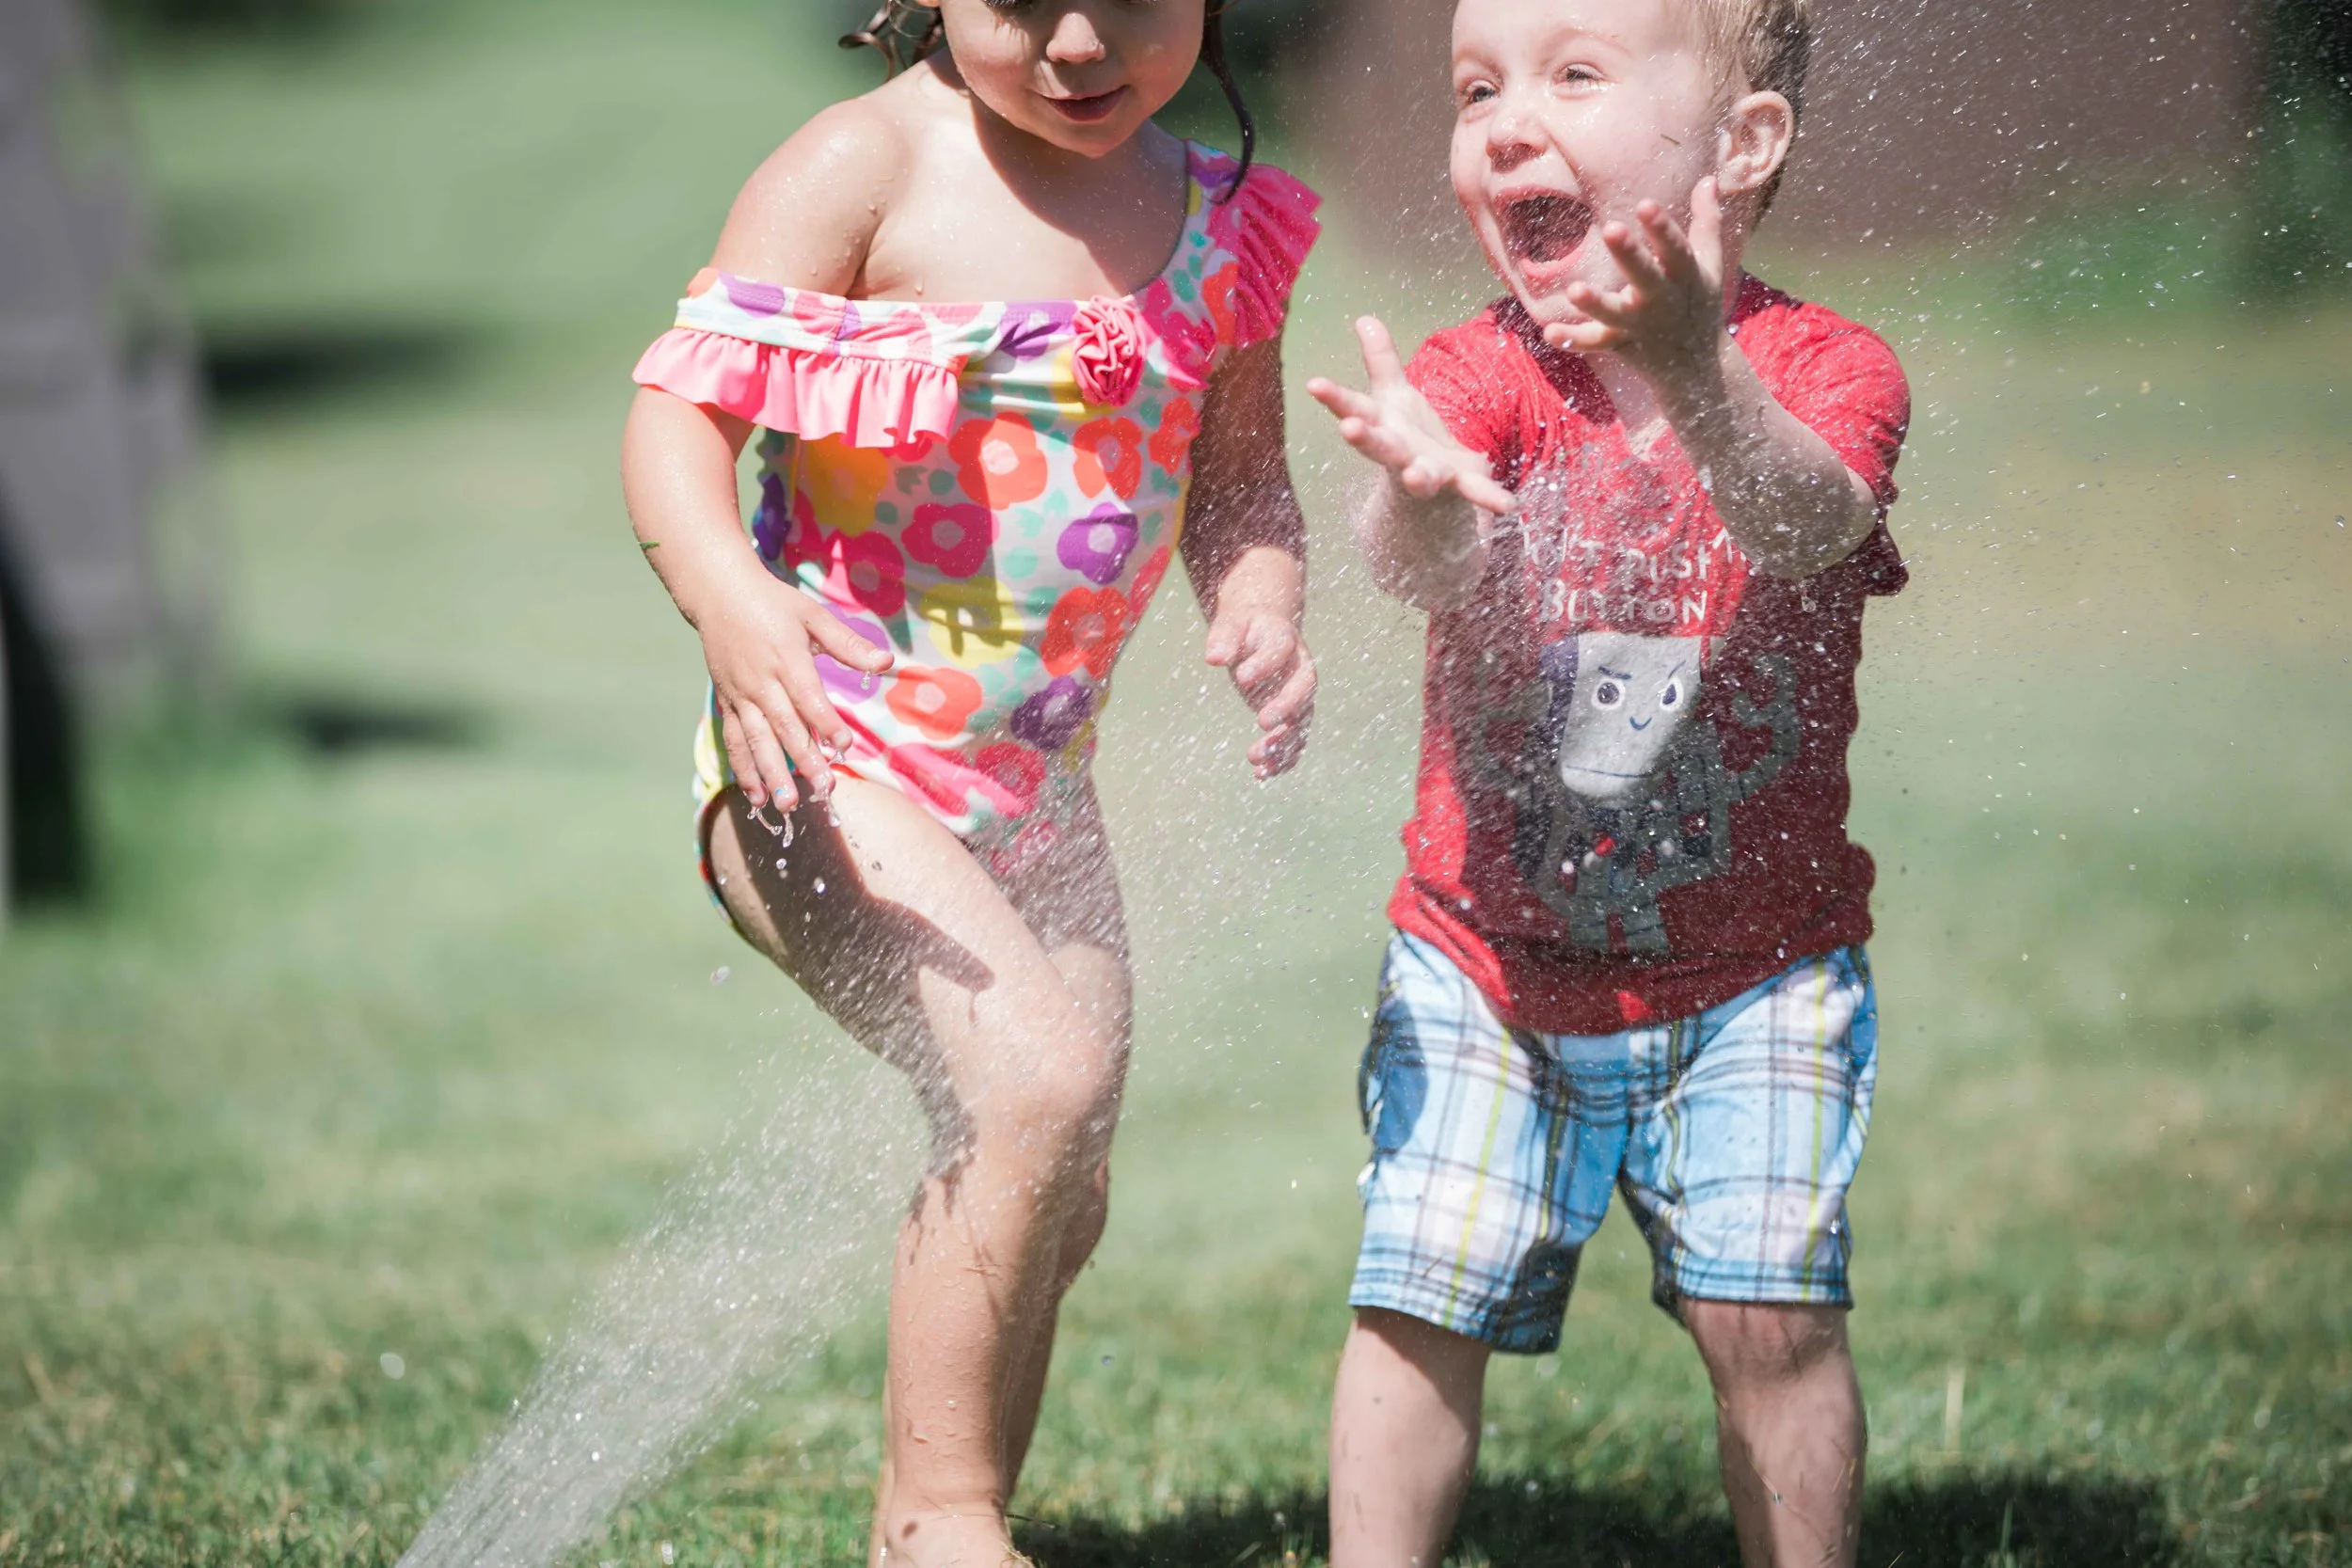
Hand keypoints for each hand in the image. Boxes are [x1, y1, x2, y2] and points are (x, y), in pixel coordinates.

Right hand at [701, 579, 892, 810]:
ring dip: (771, 774)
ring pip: (757, 740)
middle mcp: (761, 681)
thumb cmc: (773, 604)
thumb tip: (886, 661)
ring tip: (787, 804)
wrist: (719, 595)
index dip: (826, 722)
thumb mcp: (813, 615)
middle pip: (784, 726)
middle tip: (823, 788)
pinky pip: (735, 740)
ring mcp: (741, 695)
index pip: (808, 696)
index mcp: (786, 658)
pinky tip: (756, 796)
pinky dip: (744, 769)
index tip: (845, 746)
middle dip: (804, 759)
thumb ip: (847, 644)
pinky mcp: (727, 703)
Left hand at [1205, 608, 1315, 779]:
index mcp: (1286, 641)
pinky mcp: (1291, 715)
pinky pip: (1294, 739)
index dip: (1264, 665)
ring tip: (1256, 759)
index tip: (1242, 678)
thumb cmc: (1246, 626)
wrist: (1264, 630)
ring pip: (1300, 721)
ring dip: (1282, 742)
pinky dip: (1282, 757)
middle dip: (1285, 709)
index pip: (1280, 652)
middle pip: (1302, 691)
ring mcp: (1299, 695)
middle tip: (1262, 722)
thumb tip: (1214, 658)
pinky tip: (1262, 773)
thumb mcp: (1232, 624)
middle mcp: (1300, 670)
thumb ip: (1224, 638)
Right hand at [1307, 316, 1517, 516]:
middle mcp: (1399, 453)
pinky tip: (1508, 504)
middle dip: (1364, 438)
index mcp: (1382, 427)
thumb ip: (1381, 360)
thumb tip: (1364, 318)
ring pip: (1420, 477)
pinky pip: (1476, 492)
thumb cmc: (1408, 434)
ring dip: (1418, 477)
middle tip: (1348, 429)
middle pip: (1379, 446)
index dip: (1334, 398)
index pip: (1354, 408)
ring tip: (1416, 475)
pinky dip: (1490, 498)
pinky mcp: (1460, 485)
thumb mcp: (1393, 395)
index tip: (1314, 384)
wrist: (1434, 485)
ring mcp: (1428, 472)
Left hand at [1544, 176, 1729, 384]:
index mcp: (1684, 276)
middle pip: (1645, 277)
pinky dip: (1572, 340)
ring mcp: (1638, 325)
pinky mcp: (1619, 343)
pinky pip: (1593, 342)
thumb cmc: (1697, 302)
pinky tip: (1549, 332)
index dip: (1661, 228)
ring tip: (1573, 289)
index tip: (1645, 205)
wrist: (1697, 367)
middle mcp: (1661, 300)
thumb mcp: (1708, 263)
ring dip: (1595, 303)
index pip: (1675, 249)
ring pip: (1614, 314)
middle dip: (1629, 255)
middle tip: (1611, 228)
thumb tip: (1708, 179)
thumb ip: (1706, 222)